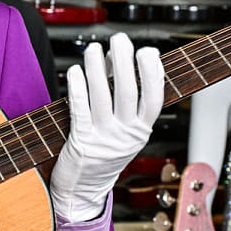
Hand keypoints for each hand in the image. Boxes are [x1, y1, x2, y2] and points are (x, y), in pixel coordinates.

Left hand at [48, 33, 163, 222]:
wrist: (83, 192)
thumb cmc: (102, 154)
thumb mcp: (122, 132)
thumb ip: (122, 100)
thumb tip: (116, 60)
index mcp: (140, 131)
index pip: (155, 97)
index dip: (153, 72)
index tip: (147, 50)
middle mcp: (125, 135)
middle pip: (128, 91)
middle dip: (123, 61)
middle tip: (119, 39)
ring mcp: (103, 139)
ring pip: (102, 96)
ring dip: (98, 69)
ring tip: (94, 48)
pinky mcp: (81, 143)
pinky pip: (80, 110)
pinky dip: (78, 88)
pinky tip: (76, 72)